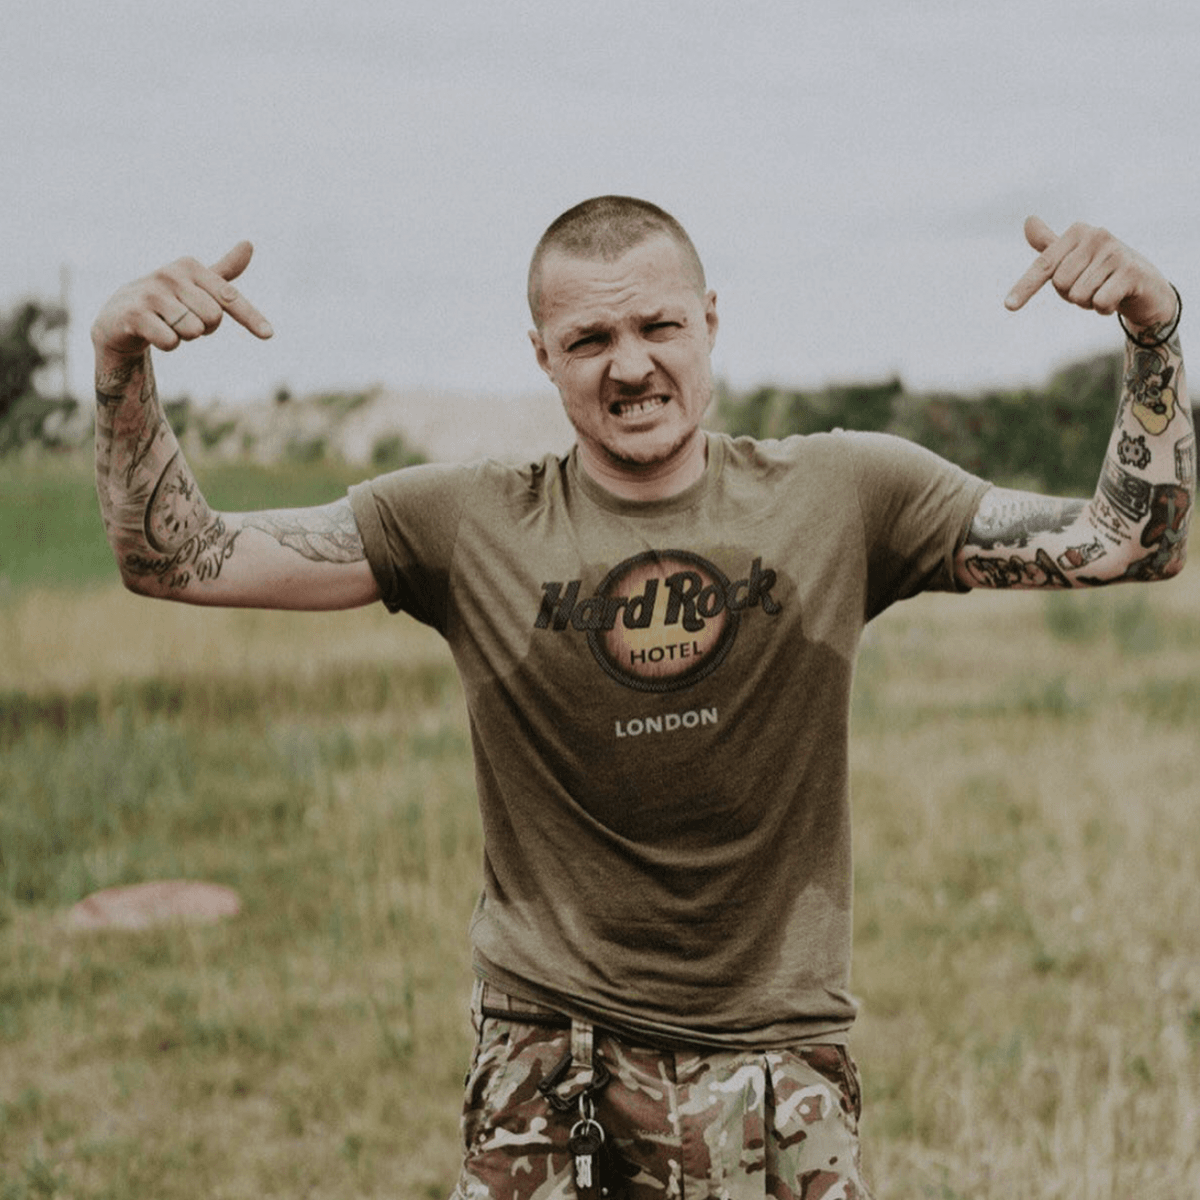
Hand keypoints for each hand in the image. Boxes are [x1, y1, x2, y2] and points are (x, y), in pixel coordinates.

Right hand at [91, 241, 273, 361]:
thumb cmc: (167, 300)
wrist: (119, 315)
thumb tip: (249, 243)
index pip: (229, 297)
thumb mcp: (196, 284)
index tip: (269, 334)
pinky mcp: (135, 313)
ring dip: (184, 337)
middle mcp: (170, 274)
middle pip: (213, 319)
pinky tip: (153, 333)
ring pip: (193, 331)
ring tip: (166, 324)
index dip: (251, 318)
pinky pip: (171, 342)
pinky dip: (167, 345)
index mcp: (190, 266)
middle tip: (182, 319)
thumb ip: (224, 271)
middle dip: (203, 328)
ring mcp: (151, 292)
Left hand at [1004, 217, 1175, 329]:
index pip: (1043, 265)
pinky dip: (1104, 309)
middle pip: (1060, 285)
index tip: (1009, 307)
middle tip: (1091, 286)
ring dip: (1088, 303)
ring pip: (1078, 296)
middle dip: (1071, 295)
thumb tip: (1028, 221)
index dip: (1025, 288)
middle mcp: (1096, 235)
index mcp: (1077, 232)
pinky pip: (1099, 302)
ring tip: (1104, 290)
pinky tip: (1117, 298)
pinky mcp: (1131, 270)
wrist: (1145, 284)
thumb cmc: (1101, 271)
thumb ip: (1049, 245)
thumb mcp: (1073, 257)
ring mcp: (1115, 251)